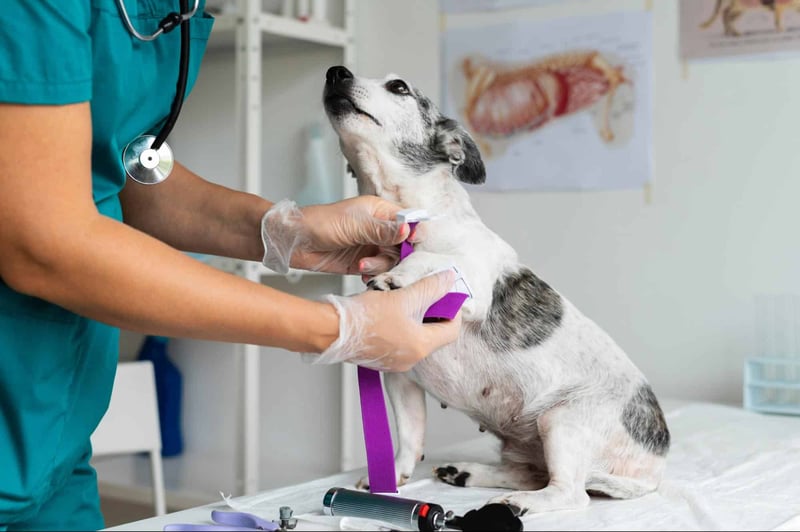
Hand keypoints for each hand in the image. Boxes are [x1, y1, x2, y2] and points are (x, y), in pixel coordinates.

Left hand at [261, 197, 416, 274]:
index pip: (408, 221)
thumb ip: (382, 230)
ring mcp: (370, 246)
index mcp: (379, 211)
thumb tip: (408, 229)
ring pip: (392, 260)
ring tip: (363, 265)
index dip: (414, 233)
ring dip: (380, 266)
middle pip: (403, 245)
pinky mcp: (361, 262)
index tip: (413, 245)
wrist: (293, 242)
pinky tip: (362, 273)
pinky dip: (373, 274)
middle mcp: (378, 229)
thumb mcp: (354, 225)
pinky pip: (378, 271)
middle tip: (388, 262)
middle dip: (397, 255)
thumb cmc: (318, 223)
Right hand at [309, 270, 461, 371]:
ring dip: (416, 317)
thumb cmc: (364, 316)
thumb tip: (448, 279)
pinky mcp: (382, 358)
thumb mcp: (403, 296)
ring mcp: (395, 362)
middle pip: (435, 334)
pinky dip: (401, 326)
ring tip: (405, 299)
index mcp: (420, 346)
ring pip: (416, 336)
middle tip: (424, 293)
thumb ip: (430, 287)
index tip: (445, 294)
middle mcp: (411, 359)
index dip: (453, 310)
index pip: (452, 330)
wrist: (330, 330)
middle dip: (432, 311)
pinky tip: (390, 310)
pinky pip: (400, 342)